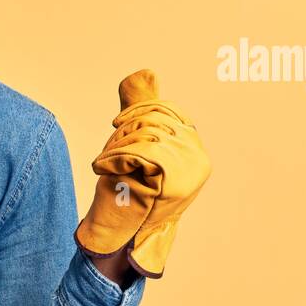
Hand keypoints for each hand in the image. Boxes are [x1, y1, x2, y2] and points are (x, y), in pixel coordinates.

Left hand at [74, 69, 210, 278]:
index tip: (117, 126)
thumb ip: (142, 109)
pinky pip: (140, 150)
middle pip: (154, 119)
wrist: (121, 234)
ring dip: (116, 148)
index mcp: (194, 146)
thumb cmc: (126, 190)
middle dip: (124, 132)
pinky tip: (106, 170)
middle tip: (111, 155)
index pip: (166, 110)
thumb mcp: (136, 142)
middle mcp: (198, 157)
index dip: (138, 111)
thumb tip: (145, 71)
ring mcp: (190, 169)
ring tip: (109, 167)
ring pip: (144, 134)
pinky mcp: (175, 180)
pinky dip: (115, 157)